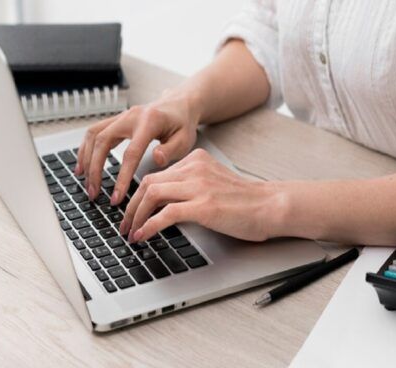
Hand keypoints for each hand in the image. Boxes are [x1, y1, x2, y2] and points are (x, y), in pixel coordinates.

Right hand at [74, 89, 200, 204]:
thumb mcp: (185, 139)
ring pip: (94, 135)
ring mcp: (122, 116)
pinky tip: (83, 165)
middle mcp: (131, 116)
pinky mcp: (116, 120)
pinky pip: (94, 132)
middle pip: (103, 142)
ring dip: (86, 159)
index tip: (116, 197)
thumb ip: (170, 151)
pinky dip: (85, 148)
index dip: (122, 177)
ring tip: (85, 181)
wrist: (179, 105)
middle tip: (94, 192)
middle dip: (95, 169)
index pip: (131, 153)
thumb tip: (156, 159)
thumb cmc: (182, 124)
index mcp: (150, 122)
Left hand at [119, 148, 283, 242]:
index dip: (138, 194)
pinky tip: (143, 236)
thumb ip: (192, 185)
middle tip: (124, 224)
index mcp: (196, 160)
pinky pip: (166, 213)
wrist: (271, 206)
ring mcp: (199, 186)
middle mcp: (195, 169)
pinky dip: (149, 225)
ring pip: (152, 194)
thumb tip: (166, 205)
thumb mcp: (214, 183)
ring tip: (130, 232)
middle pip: (148, 182)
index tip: (131, 211)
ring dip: (135, 216)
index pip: (157, 174)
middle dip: (131, 206)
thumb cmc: (247, 201)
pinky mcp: (204, 206)